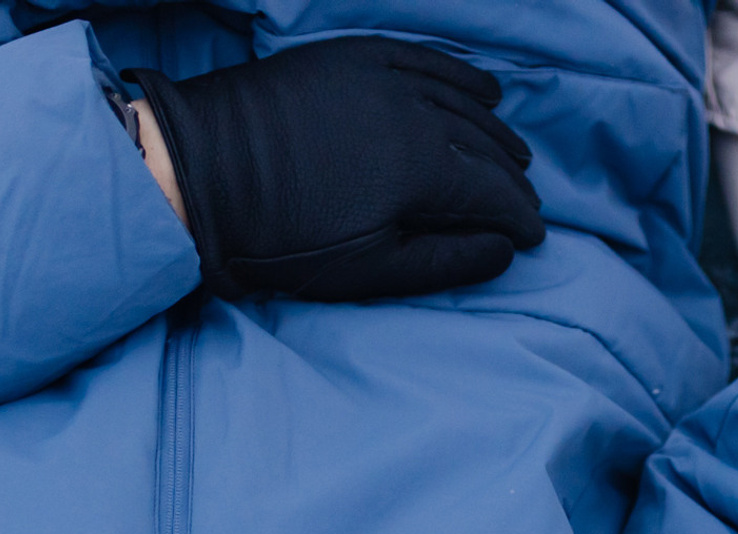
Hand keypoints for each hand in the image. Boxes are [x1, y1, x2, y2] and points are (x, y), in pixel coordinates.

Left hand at [126, 38, 545, 303]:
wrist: (203, 174)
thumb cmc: (284, 240)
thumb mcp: (370, 271)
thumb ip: (446, 260)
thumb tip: (504, 249)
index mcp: (420, 168)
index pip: (492, 192)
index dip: (520, 218)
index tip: (534, 238)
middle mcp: (411, 111)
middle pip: (481, 145)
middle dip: (510, 178)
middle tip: (525, 203)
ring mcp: (381, 77)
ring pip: (458, 100)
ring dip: (492, 128)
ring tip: (514, 153)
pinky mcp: (350, 58)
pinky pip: (421, 58)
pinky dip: (456, 73)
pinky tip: (481, 86)